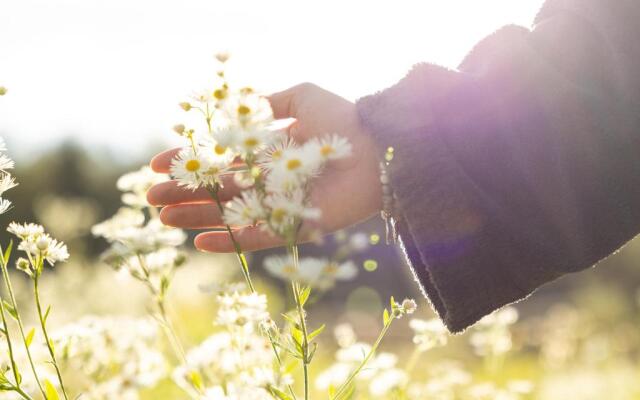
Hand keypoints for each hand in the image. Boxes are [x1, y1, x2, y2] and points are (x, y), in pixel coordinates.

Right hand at [147, 83, 381, 251]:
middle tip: (151, 199)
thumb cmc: (342, 119)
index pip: (219, 159)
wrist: (377, 150)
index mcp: (267, 151)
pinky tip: (199, 242)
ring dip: (196, 217)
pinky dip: (228, 241)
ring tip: (164, 220)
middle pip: (217, 190)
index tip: (156, 165)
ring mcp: (279, 205)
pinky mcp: (292, 226)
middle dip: (184, 193)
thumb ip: (268, 103)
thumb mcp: (302, 97)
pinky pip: (255, 237)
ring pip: (229, 215)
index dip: (188, 162)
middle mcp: (269, 179)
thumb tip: (236, 108)